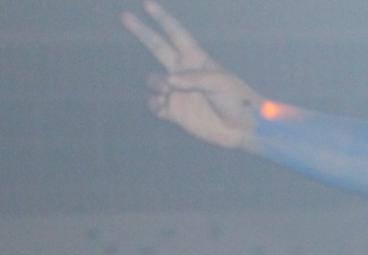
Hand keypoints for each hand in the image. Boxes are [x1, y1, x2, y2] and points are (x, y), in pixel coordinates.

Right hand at [123, 1, 260, 150]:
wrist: (242, 129)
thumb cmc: (237, 100)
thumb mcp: (220, 82)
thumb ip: (194, 78)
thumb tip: (169, 81)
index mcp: (195, 58)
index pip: (175, 33)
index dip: (161, 18)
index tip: (147, 4)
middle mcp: (183, 72)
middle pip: (156, 46)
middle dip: (141, 31)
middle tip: (125, 16)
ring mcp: (178, 92)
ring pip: (153, 80)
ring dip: (156, 83)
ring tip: (168, 90)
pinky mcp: (175, 112)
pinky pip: (154, 104)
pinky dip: (155, 104)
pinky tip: (166, 106)